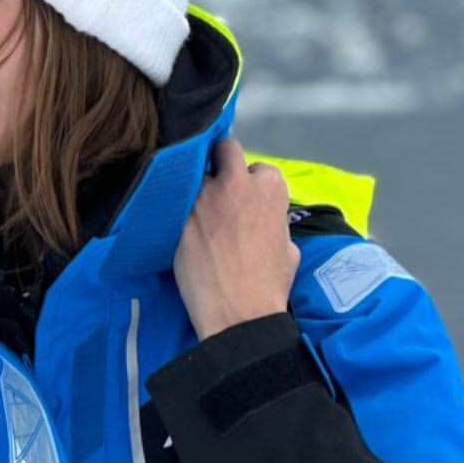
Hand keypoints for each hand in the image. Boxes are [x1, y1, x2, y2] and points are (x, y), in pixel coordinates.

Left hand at [173, 137, 301, 339]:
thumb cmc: (269, 285)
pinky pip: (175, 201)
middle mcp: (235, 182)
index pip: (259, 168)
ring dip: (197, 190)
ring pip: (195, 176)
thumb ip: (274, 221)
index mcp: (269, 187)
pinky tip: (180, 226)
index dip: (252, 185)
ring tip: (196, 214)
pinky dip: (177, 210)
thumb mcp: (288, 246)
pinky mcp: (177, 215)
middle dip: (221, 161)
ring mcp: (202, 196)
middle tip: (217, 184)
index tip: (246, 201)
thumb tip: (264, 220)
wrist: (238, 313)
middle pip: (225, 150)